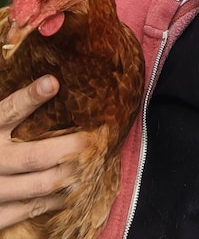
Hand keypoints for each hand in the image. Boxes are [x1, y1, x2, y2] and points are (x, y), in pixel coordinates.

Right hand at [0, 76, 85, 229]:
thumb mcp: (0, 123)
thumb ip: (18, 111)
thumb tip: (53, 82)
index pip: (10, 110)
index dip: (31, 97)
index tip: (54, 83)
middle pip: (36, 155)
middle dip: (72, 147)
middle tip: (96, 137)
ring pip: (41, 184)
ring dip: (72, 174)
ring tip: (94, 162)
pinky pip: (32, 209)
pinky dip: (58, 199)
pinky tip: (75, 189)